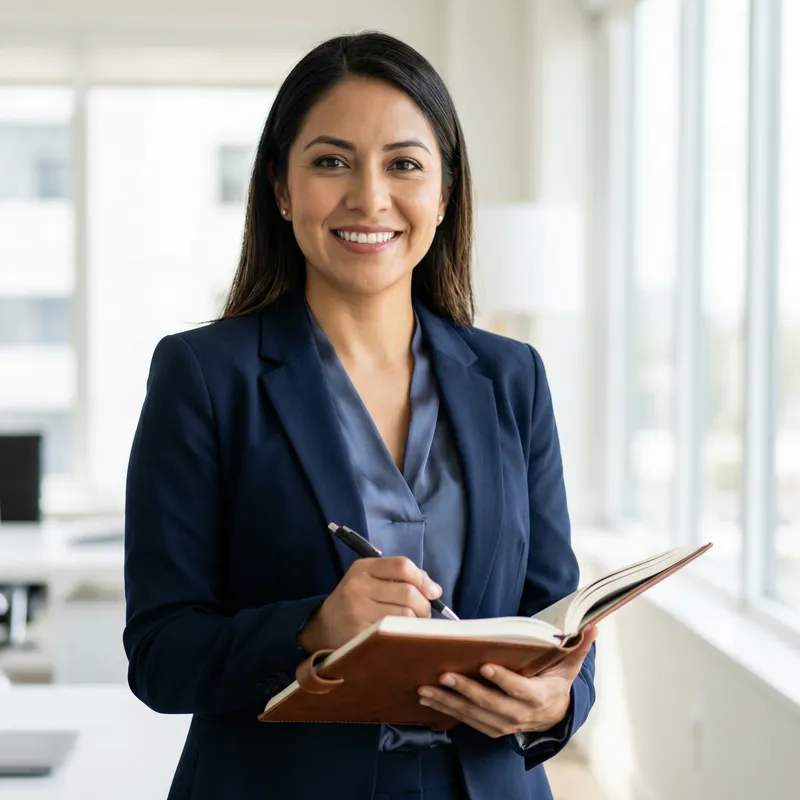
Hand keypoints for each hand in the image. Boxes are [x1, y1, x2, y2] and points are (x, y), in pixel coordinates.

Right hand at [298, 557, 442, 652]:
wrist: (323, 627)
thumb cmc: (355, 601)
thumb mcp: (370, 579)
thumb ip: (400, 578)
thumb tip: (434, 590)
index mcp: (363, 568)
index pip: (402, 565)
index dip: (423, 579)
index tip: (434, 592)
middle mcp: (358, 587)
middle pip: (408, 593)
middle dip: (424, 606)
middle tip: (423, 615)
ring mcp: (357, 612)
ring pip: (405, 616)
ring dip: (416, 623)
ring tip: (411, 627)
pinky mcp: (358, 636)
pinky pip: (394, 635)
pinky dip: (404, 637)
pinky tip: (401, 638)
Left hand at [416, 625, 597, 738]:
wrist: (553, 715)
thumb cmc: (556, 681)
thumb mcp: (569, 663)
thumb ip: (578, 644)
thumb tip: (593, 624)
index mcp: (540, 697)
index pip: (520, 690)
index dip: (504, 680)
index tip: (485, 666)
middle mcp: (520, 715)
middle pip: (491, 704)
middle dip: (467, 690)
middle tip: (446, 674)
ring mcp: (503, 724)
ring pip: (474, 715)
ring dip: (449, 702)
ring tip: (427, 688)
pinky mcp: (489, 727)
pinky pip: (465, 720)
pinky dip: (446, 710)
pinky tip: (428, 698)